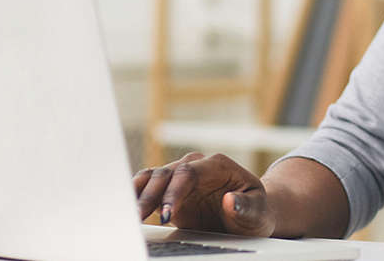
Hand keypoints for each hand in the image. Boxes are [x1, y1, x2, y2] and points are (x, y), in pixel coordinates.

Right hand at [134, 152, 274, 236]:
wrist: (249, 217)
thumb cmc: (256, 211)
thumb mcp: (257, 212)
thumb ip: (245, 206)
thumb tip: (229, 200)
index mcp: (217, 165)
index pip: (189, 172)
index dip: (174, 191)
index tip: (165, 213)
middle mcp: (196, 167)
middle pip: (166, 173)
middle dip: (151, 195)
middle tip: (139, 217)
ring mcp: (181, 179)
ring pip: (153, 178)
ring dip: (139, 194)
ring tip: (128, 214)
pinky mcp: (170, 193)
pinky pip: (148, 189)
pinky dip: (136, 196)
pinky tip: (126, 209)